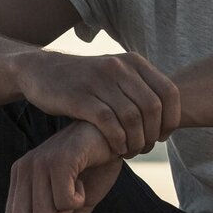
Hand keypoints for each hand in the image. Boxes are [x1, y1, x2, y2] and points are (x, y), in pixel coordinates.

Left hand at [4, 122, 124, 212]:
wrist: (114, 138)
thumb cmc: (93, 168)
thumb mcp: (76, 208)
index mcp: (21, 180)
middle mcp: (23, 170)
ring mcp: (38, 163)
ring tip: (76, 198)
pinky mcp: (58, 160)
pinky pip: (62, 201)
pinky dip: (77, 201)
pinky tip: (82, 184)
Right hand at [15, 50, 180, 157]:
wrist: (40, 71)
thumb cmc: (84, 80)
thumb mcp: (114, 73)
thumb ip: (139, 87)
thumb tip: (169, 112)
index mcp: (133, 62)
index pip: (169, 92)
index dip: (171, 119)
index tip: (162, 136)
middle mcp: (118, 67)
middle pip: (152, 108)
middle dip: (153, 134)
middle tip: (144, 148)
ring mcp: (99, 81)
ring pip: (132, 117)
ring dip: (136, 141)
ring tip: (130, 151)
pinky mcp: (80, 97)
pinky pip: (109, 123)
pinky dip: (118, 141)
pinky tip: (116, 149)